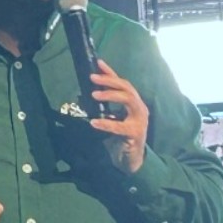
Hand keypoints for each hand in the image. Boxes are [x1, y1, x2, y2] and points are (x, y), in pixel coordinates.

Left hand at [89, 59, 149, 173]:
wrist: (130, 160)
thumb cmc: (120, 138)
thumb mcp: (110, 119)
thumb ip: (102, 107)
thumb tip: (82, 95)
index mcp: (134, 103)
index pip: (123, 83)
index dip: (111, 72)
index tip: (98, 62)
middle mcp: (139, 109)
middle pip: (127, 88)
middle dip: (109, 80)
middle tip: (92, 77)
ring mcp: (140, 121)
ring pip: (129, 100)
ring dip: (111, 95)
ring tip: (94, 94)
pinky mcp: (136, 134)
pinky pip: (120, 127)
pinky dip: (106, 124)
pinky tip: (94, 123)